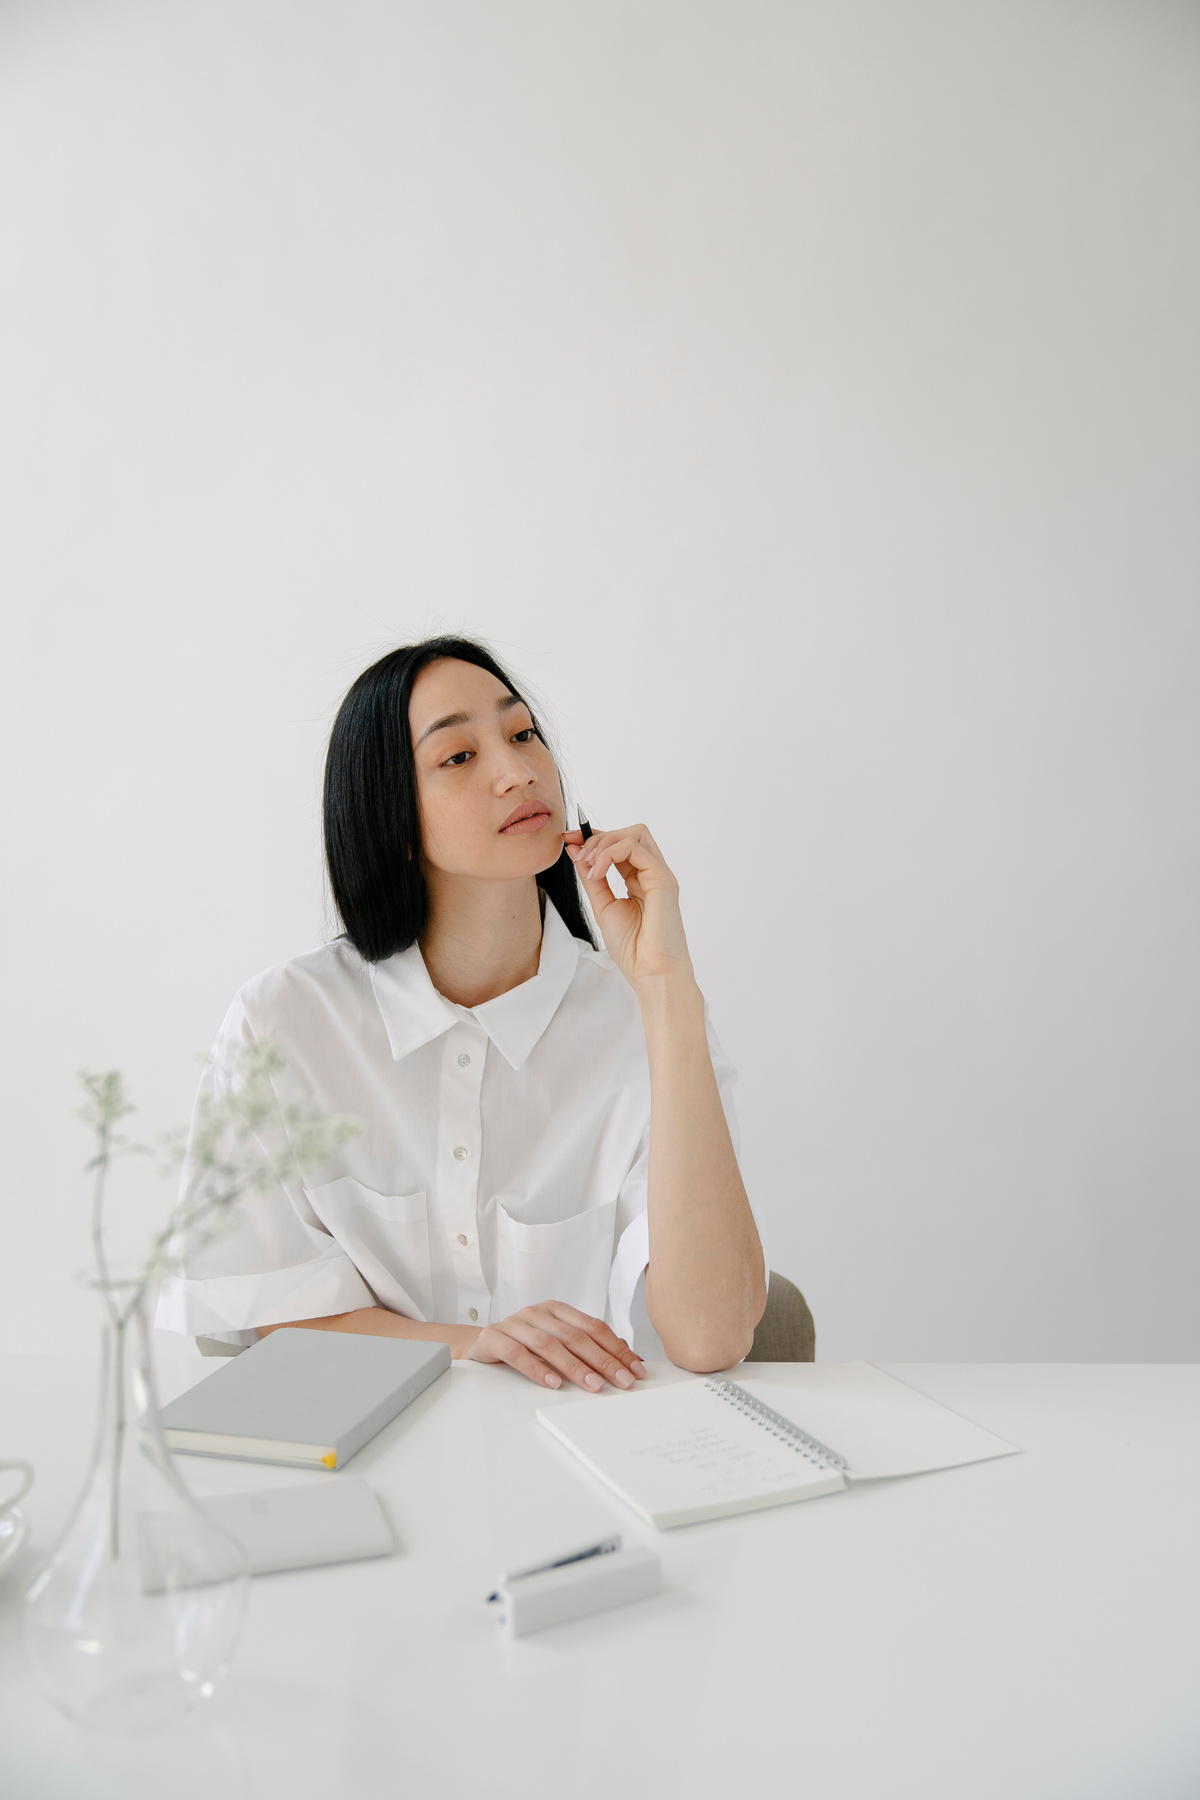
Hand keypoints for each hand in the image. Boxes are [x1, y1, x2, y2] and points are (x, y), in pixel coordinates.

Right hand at [464, 1300, 646, 1390]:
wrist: (481, 1343)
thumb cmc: (524, 1344)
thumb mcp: (557, 1342)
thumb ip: (587, 1348)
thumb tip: (628, 1360)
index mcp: (557, 1310)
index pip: (593, 1327)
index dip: (616, 1348)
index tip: (635, 1369)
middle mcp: (538, 1312)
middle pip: (575, 1337)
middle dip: (603, 1360)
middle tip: (622, 1381)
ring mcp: (515, 1323)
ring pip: (549, 1345)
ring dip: (575, 1367)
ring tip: (593, 1386)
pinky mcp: (494, 1337)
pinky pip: (517, 1354)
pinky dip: (537, 1369)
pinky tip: (553, 1383)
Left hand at [563, 823, 692, 990]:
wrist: (651, 972)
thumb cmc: (633, 948)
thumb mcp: (602, 905)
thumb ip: (592, 878)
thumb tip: (575, 850)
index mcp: (641, 880)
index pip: (620, 845)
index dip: (594, 837)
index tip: (568, 839)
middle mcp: (653, 874)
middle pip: (630, 833)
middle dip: (599, 837)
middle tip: (577, 852)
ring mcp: (660, 875)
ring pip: (635, 834)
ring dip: (604, 843)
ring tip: (588, 864)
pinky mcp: (663, 879)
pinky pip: (635, 848)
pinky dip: (610, 854)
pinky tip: (596, 871)